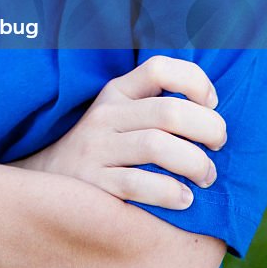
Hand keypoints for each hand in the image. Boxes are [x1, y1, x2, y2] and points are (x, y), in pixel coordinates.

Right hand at [17, 55, 226, 209]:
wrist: (48, 180)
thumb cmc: (103, 147)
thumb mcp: (120, 114)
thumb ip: (155, 105)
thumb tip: (211, 109)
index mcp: (117, 92)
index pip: (159, 68)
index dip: (195, 81)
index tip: (211, 104)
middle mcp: (106, 115)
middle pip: (169, 111)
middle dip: (207, 129)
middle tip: (218, 146)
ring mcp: (97, 149)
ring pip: (157, 146)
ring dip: (194, 163)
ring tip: (206, 177)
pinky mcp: (94, 184)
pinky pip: (138, 184)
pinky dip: (170, 192)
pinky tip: (184, 199)